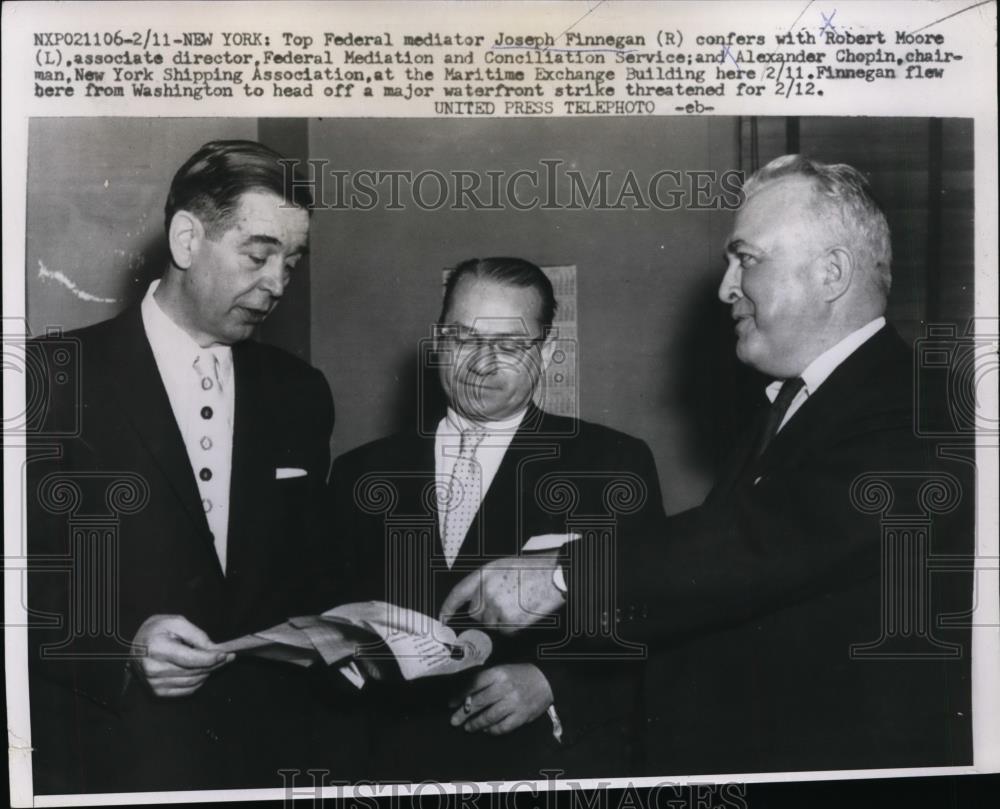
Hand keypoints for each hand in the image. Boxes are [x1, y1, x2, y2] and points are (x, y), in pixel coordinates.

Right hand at [130, 615, 232, 696]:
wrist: (135, 645)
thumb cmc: (157, 630)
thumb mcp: (176, 622)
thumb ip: (196, 635)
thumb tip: (213, 649)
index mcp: (157, 649)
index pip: (190, 659)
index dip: (210, 658)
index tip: (225, 654)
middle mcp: (153, 669)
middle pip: (193, 671)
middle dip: (214, 664)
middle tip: (227, 657)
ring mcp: (154, 683)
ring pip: (192, 682)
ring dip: (208, 672)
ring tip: (216, 662)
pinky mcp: (157, 691)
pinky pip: (186, 690)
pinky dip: (198, 681)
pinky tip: (202, 671)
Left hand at [439, 553, 563, 633]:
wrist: (555, 576)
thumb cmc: (533, 570)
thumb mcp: (504, 567)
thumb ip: (486, 582)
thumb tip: (476, 600)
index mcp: (484, 574)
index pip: (458, 594)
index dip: (448, 608)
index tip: (443, 618)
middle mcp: (486, 591)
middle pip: (476, 613)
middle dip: (487, 612)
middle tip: (507, 603)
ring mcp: (497, 607)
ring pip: (491, 624)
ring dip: (502, 619)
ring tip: (519, 605)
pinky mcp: (509, 621)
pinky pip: (506, 631)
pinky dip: (514, 627)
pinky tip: (524, 613)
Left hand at [449, 664, 552, 734]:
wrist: (546, 680)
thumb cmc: (520, 675)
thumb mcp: (502, 670)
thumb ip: (485, 680)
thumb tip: (465, 694)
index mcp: (498, 673)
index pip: (474, 684)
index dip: (460, 695)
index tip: (451, 703)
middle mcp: (504, 688)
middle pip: (478, 702)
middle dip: (464, 713)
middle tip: (454, 720)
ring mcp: (514, 703)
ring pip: (489, 717)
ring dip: (476, 724)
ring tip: (468, 727)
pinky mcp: (521, 716)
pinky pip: (503, 727)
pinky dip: (492, 730)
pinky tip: (486, 730)